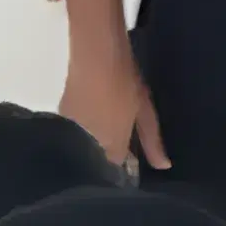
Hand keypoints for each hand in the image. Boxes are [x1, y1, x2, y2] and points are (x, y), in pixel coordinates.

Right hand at [63, 40, 166, 173]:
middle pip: (99, 160)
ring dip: (95, 141)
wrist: (96, 56)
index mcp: (113, 147)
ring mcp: (74, 132)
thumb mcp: (145, 113)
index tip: (130, 156)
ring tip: (107, 124)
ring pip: (86, 146)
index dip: (123, 165)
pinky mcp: (62, 116)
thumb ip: (152, 141)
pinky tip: (93, 115)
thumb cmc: (125, 84)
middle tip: (121, 139)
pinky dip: (83, 129)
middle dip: (107, 155)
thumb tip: (164, 166)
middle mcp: (90, 146)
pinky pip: (75, 133)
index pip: (117, 169)